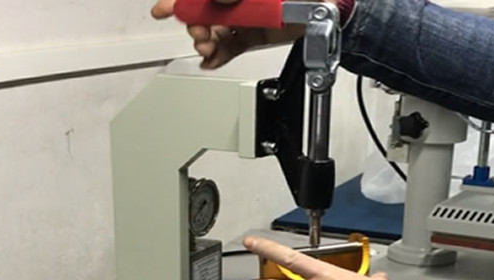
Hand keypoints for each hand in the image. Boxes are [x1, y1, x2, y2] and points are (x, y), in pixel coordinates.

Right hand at [151, 0, 310, 68]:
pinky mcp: (255, 34)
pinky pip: (232, 46)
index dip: (180, 2)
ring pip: (216, 31)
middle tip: (200, 36)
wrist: (330, 10)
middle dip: (196, 26)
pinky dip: (220, 55)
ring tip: (208, 51)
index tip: (163, 11)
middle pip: (205, 12)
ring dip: (207, 43)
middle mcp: (238, 0)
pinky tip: (211, 61)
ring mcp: (246, 16)